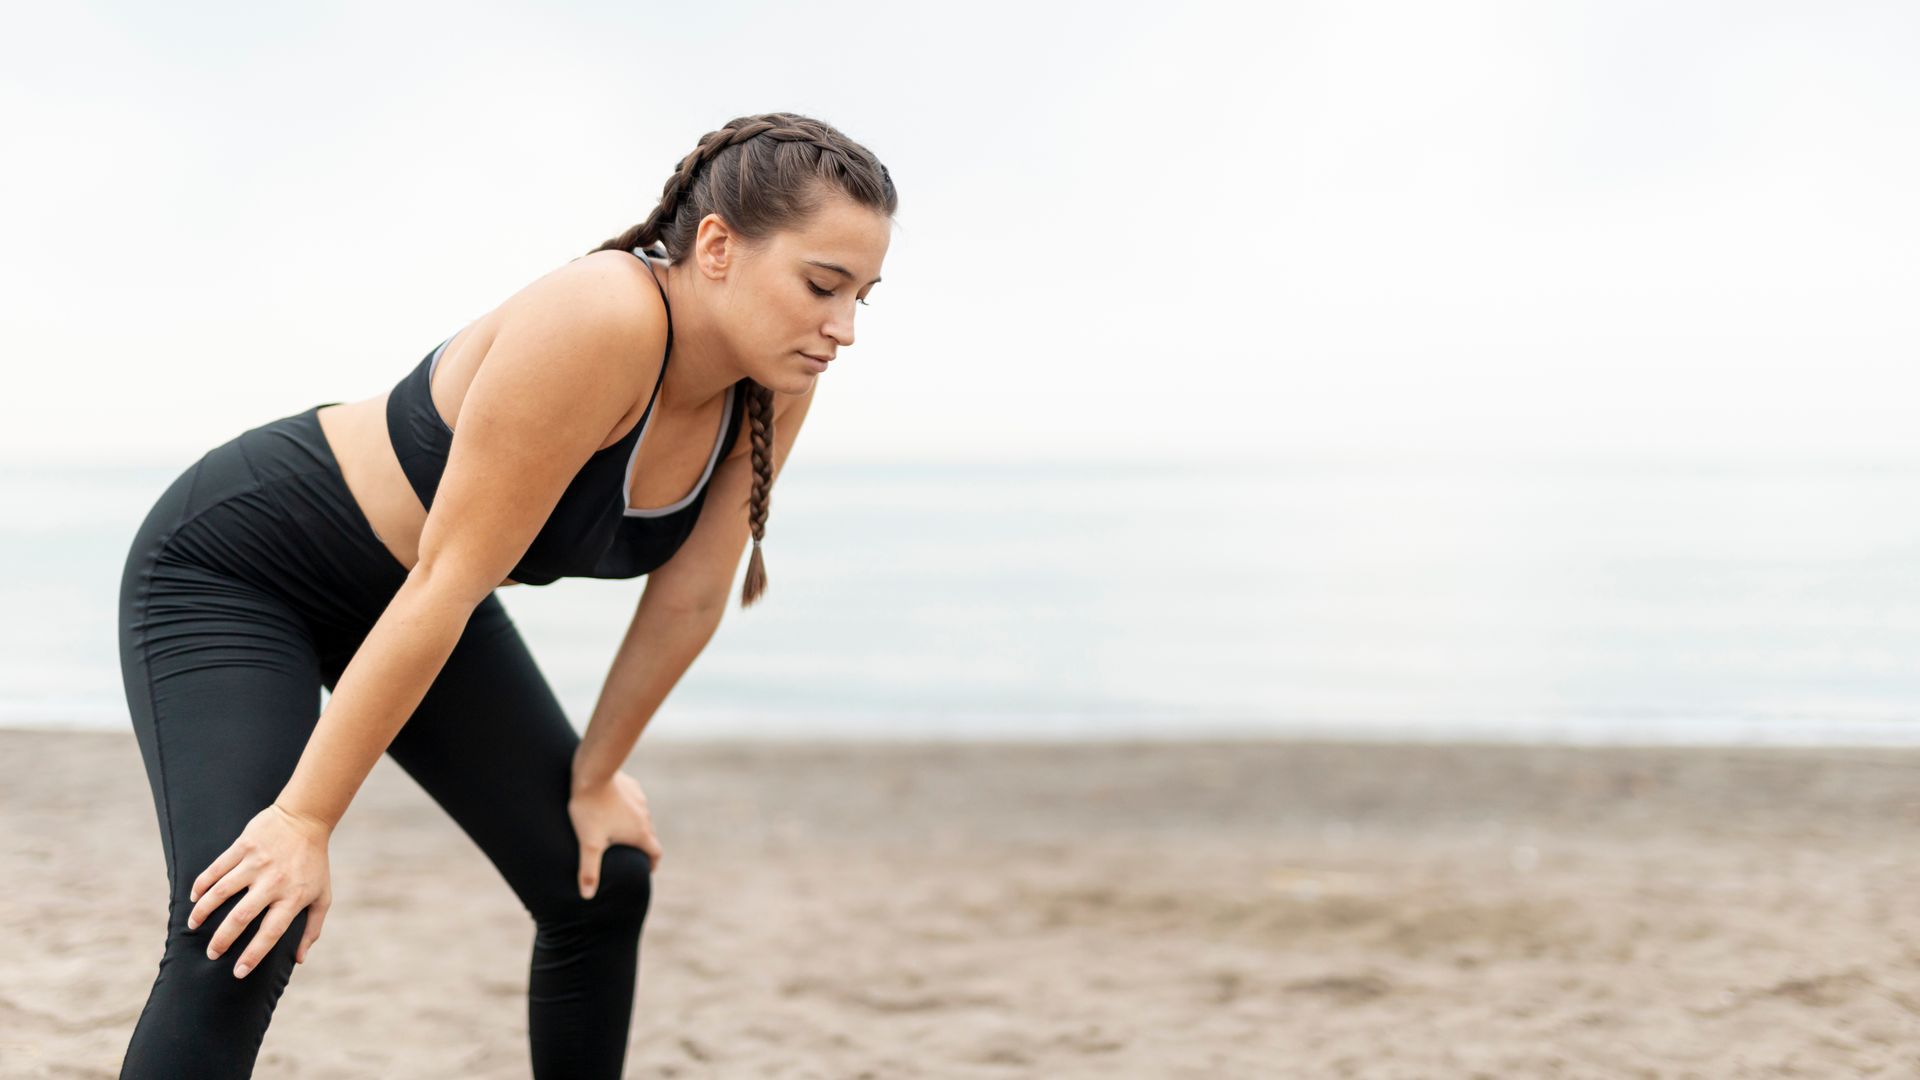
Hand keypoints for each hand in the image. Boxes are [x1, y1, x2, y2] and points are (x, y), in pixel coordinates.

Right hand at [186, 802, 332, 977]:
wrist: (306, 819)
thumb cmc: (314, 863)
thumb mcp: (322, 896)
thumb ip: (312, 928)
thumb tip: (299, 960)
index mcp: (293, 897)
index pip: (270, 933)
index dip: (253, 955)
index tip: (238, 972)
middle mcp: (273, 882)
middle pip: (240, 917)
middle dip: (221, 940)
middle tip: (211, 954)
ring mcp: (256, 863)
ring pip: (221, 892)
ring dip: (203, 912)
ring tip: (193, 926)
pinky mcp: (243, 846)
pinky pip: (216, 868)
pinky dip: (202, 885)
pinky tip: (194, 898)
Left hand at [567, 770, 661, 898]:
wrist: (592, 774)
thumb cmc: (591, 810)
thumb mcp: (589, 844)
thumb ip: (589, 871)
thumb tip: (587, 896)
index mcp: (640, 833)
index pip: (656, 853)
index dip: (652, 863)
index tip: (647, 869)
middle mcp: (645, 817)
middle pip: (649, 835)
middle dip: (642, 845)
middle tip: (629, 853)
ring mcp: (640, 800)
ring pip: (642, 817)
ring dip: (635, 825)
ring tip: (620, 830)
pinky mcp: (632, 786)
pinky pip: (634, 801)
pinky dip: (628, 808)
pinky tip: (614, 806)